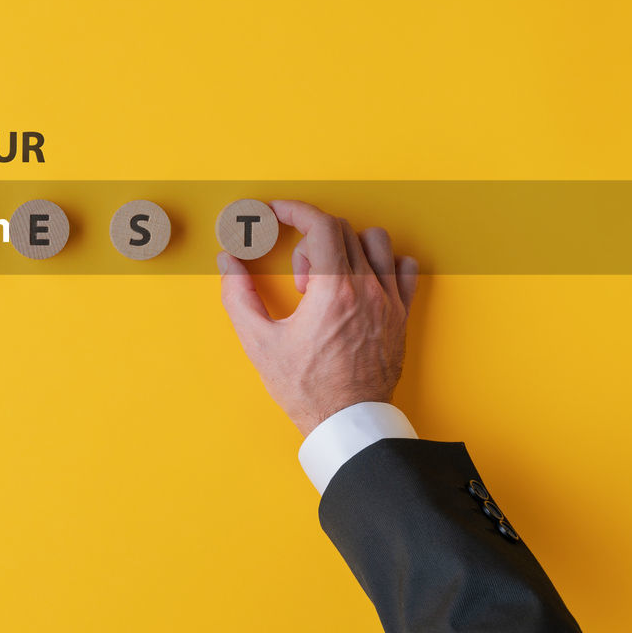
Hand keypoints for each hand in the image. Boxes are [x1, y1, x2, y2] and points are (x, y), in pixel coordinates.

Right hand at [217, 200, 418, 436]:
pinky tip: (361, 283)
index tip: (277, 213)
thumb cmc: (307, 387)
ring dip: (346, 247)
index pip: (320, 224)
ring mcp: (389, 300)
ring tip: (329, 281)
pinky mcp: (402, 314)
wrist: (348, 422)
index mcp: (334, 291)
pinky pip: (403, 268)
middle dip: (310, 241)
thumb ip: (238, 295)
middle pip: (342, 229)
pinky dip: (383, 264)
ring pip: (375, 241)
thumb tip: (228, 262)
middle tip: (298, 278)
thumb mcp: (259, 342)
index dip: (294, 210)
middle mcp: (367, 288)